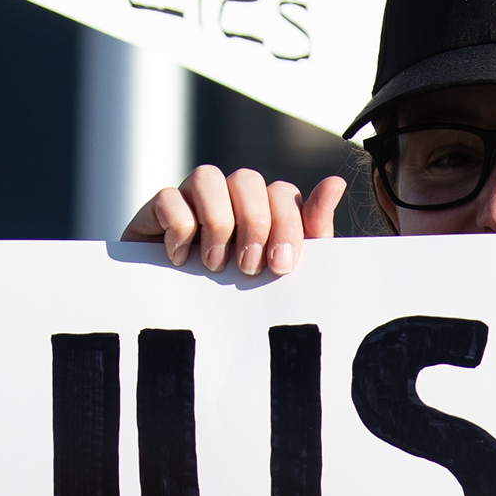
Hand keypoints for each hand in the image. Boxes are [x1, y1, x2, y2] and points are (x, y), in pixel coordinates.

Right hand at [121, 164, 346, 274]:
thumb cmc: (239, 296)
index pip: (282, 194)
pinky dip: (179, 229)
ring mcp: (193, 200)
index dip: (286, 224)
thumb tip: (336, 183)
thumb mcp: (281, 270)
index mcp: (263, 210)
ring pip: (207, 176)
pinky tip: (180, 260)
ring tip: (214, 264)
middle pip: (247, 180)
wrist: (179, 319)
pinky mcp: (158, 210)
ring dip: (217, 222)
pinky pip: (168, 198)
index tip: (280, 265)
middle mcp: (229, 198)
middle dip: (254, 224)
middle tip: (248, 268)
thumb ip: (312, 230)